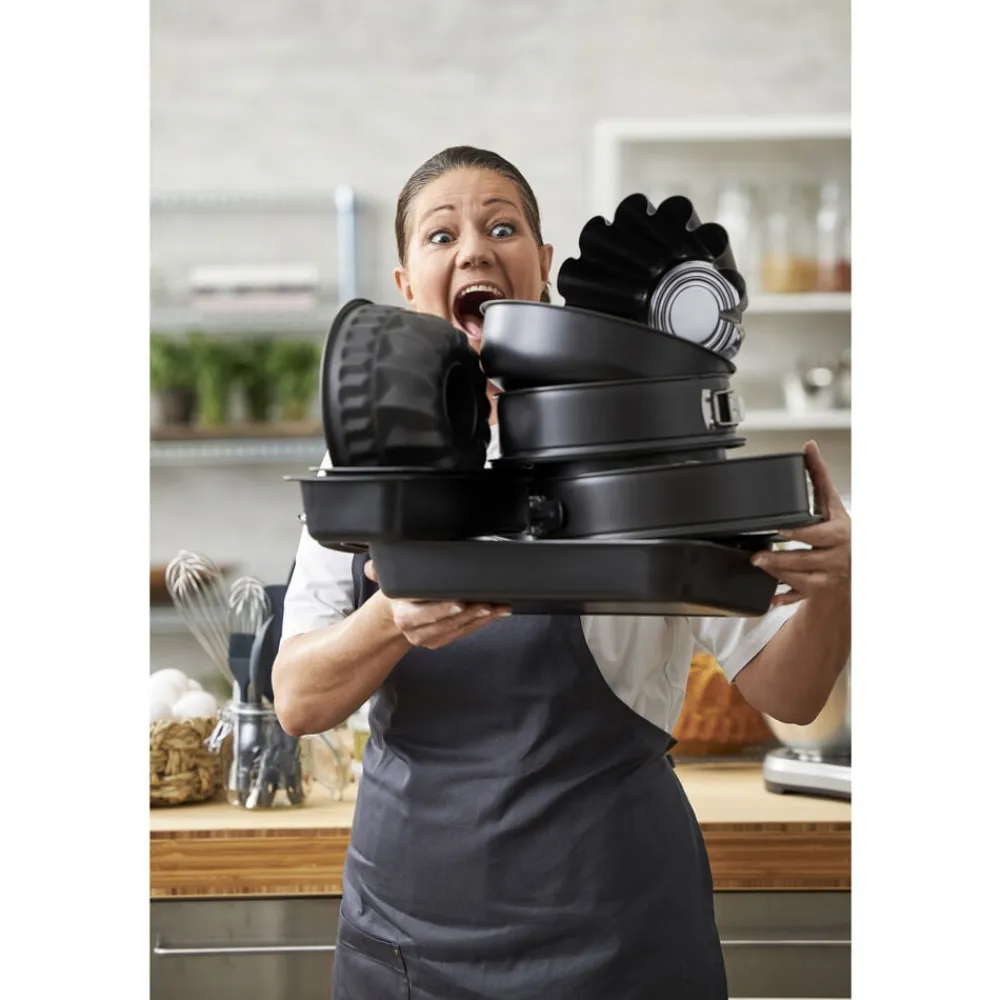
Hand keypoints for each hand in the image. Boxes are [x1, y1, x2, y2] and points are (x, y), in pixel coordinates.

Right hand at [364, 560, 511, 649]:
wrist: (394, 618)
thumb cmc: (398, 596)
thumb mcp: (388, 584)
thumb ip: (381, 572)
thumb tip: (372, 567)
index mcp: (404, 616)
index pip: (426, 612)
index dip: (444, 608)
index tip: (461, 602)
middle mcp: (418, 631)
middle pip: (448, 621)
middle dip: (471, 613)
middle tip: (489, 603)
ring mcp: (431, 638)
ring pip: (460, 628)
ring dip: (482, 618)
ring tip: (499, 607)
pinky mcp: (443, 641)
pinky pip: (465, 632)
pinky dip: (481, 623)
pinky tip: (495, 613)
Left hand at [751, 441, 850, 606]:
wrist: (855, 559)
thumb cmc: (838, 527)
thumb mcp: (831, 501)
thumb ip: (818, 475)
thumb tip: (809, 446)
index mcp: (838, 534)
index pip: (818, 534)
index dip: (800, 533)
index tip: (780, 529)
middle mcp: (834, 557)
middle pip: (807, 560)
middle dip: (781, 559)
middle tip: (756, 556)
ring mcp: (827, 576)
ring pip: (803, 580)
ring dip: (779, 575)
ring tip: (758, 566)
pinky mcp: (817, 589)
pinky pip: (800, 598)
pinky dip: (784, 598)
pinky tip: (769, 598)